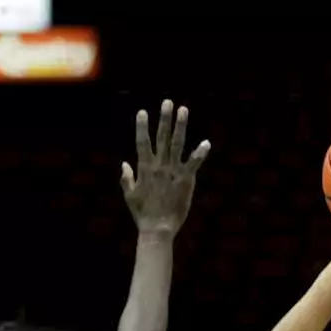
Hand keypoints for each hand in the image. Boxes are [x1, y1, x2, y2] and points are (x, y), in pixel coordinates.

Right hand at [122, 99, 210, 233]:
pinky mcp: (185, 180)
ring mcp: (173, 172)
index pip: (142, 142)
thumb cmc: (142, 214)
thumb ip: (126, 178)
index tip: (142, 112)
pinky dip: (200, 153)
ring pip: (176, 144)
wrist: (157, 228)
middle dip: (164, 118)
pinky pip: (194, 163)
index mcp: (144, 168)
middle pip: (161, 137)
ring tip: (183, 109)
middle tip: (168, 102)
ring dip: (180, 126)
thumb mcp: (129, 195)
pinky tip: (206, 143)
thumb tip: (124, 164)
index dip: (142, 127)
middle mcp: (159, 166)